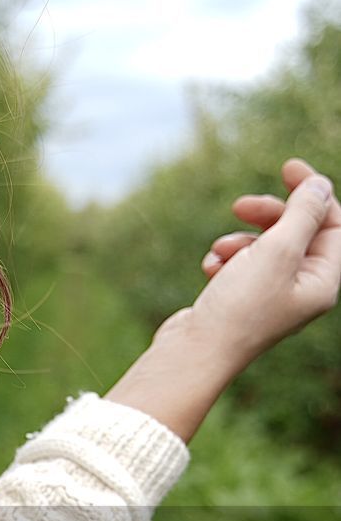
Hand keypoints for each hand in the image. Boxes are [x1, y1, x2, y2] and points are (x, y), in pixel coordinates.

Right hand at [190, 157, 340, 370]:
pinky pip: (240, 267)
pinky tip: (210, 270)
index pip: (333, 225)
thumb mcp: (278, 250)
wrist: (194, 353)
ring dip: (239, 241)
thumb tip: (320, 185)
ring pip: (264, 248)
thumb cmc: (239, 308)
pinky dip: (224, 261)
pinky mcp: (241, 302)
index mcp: (322, 283)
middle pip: (297, 233)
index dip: (313, 193)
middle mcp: (301, 291)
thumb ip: (303, 213)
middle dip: (268, 216)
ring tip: (219, 252)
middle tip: (239, 205)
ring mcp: (270, 297)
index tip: (287, 168)